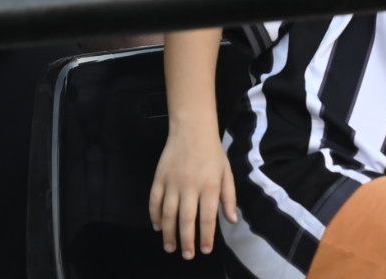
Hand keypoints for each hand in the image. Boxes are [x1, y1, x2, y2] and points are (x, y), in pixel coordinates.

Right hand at [149, 125, 237, 258]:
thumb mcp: (226, 172)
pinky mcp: (159, 178)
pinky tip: (157, 227)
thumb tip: (232, 220)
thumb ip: (229, 197)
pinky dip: (154, 216)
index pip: (208, 217)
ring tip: (170, 247)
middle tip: (186, 255)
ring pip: (167, 214)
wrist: (192, 130)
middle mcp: (190, 186)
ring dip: (168, 233)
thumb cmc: (213, 152)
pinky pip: (154, 201)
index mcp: (210, 185)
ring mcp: (172, 182)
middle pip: (186, 219)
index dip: (206, 236)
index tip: (205, 250)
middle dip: (186, 240)